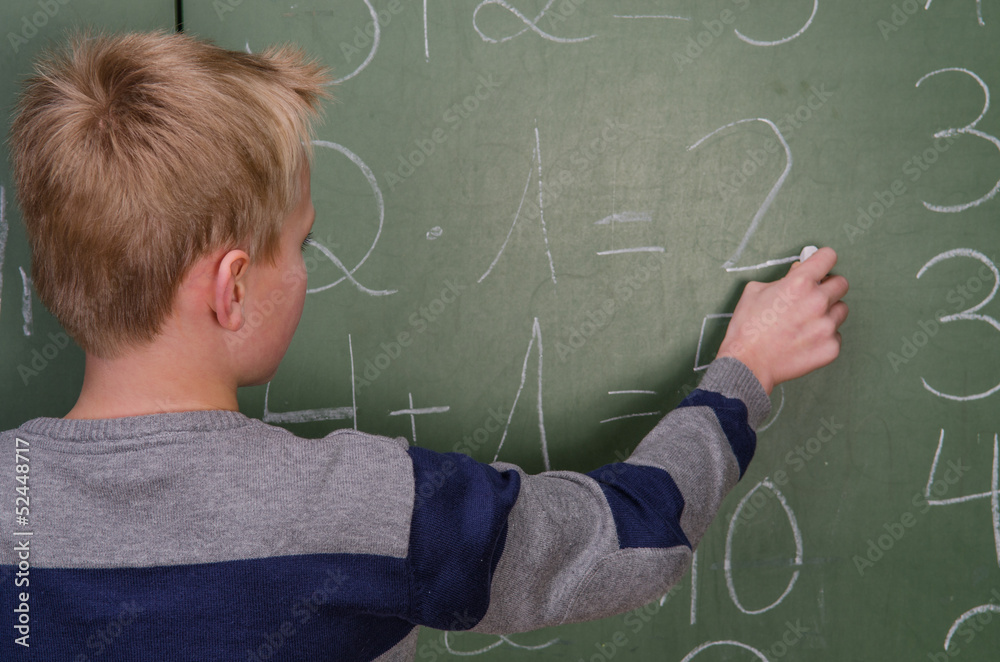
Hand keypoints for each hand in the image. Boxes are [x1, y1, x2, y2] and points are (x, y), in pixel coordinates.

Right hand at [716, 247, 848, 394]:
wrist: (747, 364)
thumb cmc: (747, 328)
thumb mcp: (755, 291)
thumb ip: (782, 278)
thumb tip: (798, 272)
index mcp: (799, 283)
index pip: (828, 257)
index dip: (822, 260)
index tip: (819, 266)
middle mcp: (818, 302)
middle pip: (841, 283)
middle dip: (828, 287)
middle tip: (812, 298)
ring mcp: (827, 326)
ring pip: (841, 310)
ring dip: (828, 312)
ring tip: (806, 322)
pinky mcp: (831, 347)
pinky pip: (836, 335)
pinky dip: (823, 336)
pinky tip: (804, 340)